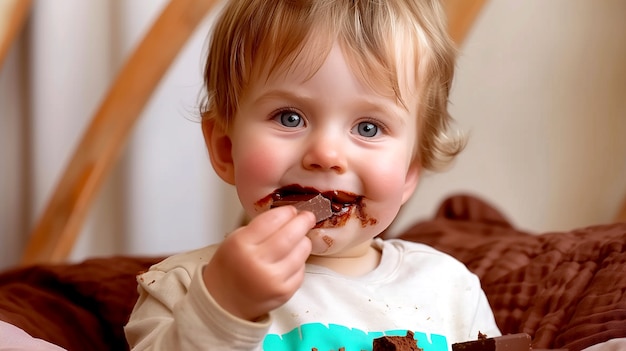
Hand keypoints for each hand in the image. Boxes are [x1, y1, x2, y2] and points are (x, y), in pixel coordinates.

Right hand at [203, 206, 314, 320]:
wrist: (224, 302)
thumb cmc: (230, 267)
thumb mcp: (235, 240)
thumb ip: (259, 227)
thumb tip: (289, 216)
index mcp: (241, 245)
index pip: (272, 220)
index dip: (286, 212)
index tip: (292, 210)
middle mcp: (257, 262)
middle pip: (290, 235)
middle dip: (303, 222)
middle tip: (308, 217)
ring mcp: (272, 280)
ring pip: (301, 251)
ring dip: (303, 241)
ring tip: (299, 238)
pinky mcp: (284, 292)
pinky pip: (301, 269)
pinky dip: (299, 261)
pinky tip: (292, 259)